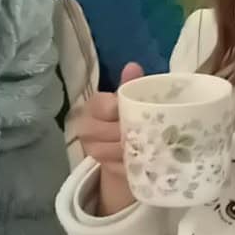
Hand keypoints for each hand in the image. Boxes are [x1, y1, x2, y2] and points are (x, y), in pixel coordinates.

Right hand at [70, 63, 142, 215]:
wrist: (126, 144)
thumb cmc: (128, 115)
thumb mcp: (131, 99)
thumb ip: (130, 85)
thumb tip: (132, 66)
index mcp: (94, 106)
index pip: (101, 106)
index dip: (117, 110)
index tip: (135, 111)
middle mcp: (86, 127)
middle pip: (102, 131)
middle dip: (125, 132)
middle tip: (147, 131)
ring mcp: (92, 149)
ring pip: (105, 151)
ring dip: (127, 150)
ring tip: (148, 146)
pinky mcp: (103, 167)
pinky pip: (114, 168)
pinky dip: (129, 165)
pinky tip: (143, 162)